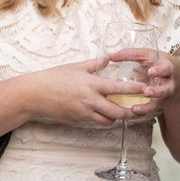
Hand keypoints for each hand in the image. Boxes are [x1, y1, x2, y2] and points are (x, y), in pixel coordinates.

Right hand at [21, 58, 144, 125]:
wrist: (35, 94)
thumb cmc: (54, 78)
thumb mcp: (75, 67)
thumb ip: (95, 64)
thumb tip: (109, 58)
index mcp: (91, 84)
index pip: (118, 88)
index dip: (133, 90)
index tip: (144, 90)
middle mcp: (90, 101)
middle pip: (117, 111)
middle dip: (130, 112)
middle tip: (139, 109)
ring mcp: (84, 112)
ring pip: (108, 120)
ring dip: (117, 117)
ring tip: (123, 111)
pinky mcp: (78, 120)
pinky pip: (96, 122)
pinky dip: (104, 120)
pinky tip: (106, 114)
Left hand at [105, 48, 179, 116]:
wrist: (178, 79)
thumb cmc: (158, 64)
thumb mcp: (148, 56)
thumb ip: (130, 54)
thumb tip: (110, 56)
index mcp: (167, 68)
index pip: (166, 68)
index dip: (159, 70)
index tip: (150, 72)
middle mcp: (169, 83)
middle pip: (166, 89)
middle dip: (157, 92)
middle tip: (146, 92)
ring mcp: (165, 96)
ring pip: (159, 103)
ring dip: (147, 107)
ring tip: (134, 108)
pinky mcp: (160, 104)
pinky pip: (152, 110)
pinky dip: (143, 112)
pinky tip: (133, 112)